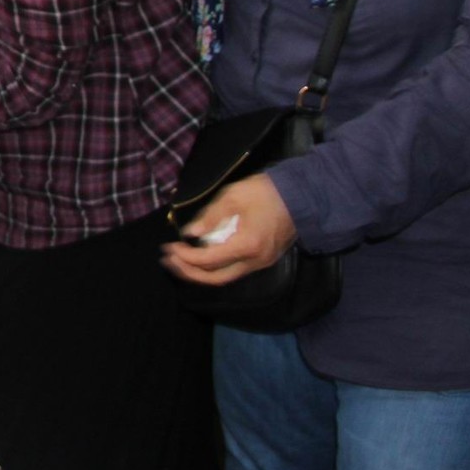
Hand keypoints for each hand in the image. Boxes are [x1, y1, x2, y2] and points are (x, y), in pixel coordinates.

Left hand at [161, 174, 297, 284]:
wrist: (300, 195)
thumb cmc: (265, 192)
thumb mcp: (232, 197)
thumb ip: (210, 217)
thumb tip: (191, 233)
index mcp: (247, 245)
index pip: (208, 260)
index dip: (185, 256)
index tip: (168, 248)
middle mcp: (255, 261)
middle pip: (215, 278)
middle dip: (188, 272)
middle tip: (168, 260)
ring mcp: (261, 263)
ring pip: (225, 277)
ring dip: (200, 272)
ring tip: (180, 262)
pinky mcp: (264, 260)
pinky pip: (235, 271)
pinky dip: (215, 268)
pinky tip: (202, 259)